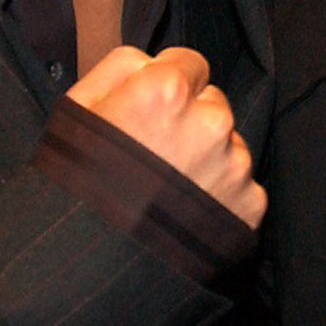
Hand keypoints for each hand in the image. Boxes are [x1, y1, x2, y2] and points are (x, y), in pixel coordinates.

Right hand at [69, 46, 266, 227]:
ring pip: (228, 145)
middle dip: (190, 120)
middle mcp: (211, 122)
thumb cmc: (77, 184)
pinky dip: (219, 195)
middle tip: (157, 154)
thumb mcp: (77, 108)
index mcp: (168, 90)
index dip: (168, 83)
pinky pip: (240, 185)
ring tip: (168, 189)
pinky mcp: (249, 204)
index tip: (154, 108)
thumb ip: (121, 68)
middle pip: (211, 103)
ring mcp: (234, 165)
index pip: (190, 62)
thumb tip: (152, 62)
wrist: (93, 264)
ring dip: (206, 158)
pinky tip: (185, 211)